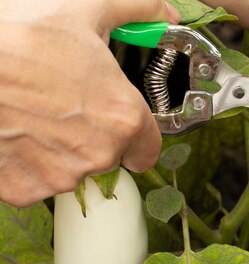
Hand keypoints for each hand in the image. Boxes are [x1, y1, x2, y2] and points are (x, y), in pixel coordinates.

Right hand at [0, 0, 179, 206]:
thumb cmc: (19, 36)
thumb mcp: (84, 9)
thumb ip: (135, 11)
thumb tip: (164, 11)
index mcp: (123, 118)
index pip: (147, 150)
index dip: (135, 138)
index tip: (121, 129)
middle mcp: (98, 154)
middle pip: (106, 156)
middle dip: (90, 137)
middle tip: (61, 106)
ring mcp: (60, 176)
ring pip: (70, 170)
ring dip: (57, 151)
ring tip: (31, 115)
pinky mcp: (24, 190)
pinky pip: (34, 183)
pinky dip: (25, 165)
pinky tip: (12, 133)